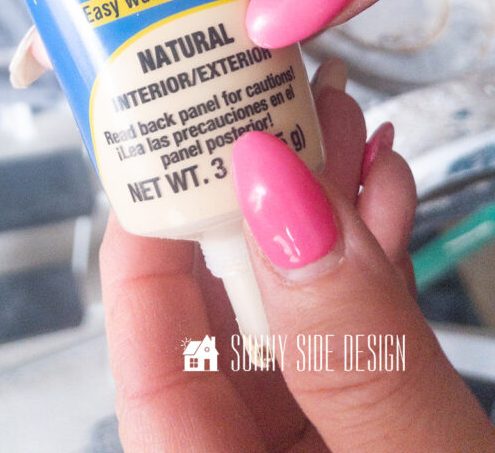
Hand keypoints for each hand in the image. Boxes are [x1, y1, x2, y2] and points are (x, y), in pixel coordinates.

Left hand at [100, 65, 494, 452]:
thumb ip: (354, 354)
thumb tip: (279, 198)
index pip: (147, 360)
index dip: (153, 236)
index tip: (178, 139)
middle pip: (221, 324)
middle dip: (253, 204)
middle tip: (275, 110)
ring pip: (294, 323)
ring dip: (318, 220)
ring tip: (336, 129)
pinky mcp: (373, 447)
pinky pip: (353, 351)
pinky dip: (369, 271)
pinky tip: (382, 198)